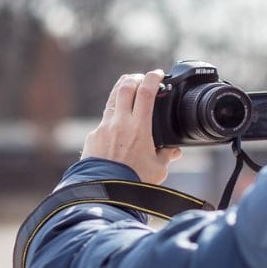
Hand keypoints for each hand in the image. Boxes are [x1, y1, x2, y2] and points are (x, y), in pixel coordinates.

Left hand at [81, 70, 181, 184]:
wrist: (105, 193)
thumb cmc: (133, 182)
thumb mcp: (157, 170)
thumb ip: (166, 156)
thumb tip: (174, 151)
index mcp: (139, 127)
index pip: (146, 91)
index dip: (153, 77)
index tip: (158, 73)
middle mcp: (119, 123)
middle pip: (125, 86)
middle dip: (135, 78)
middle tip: (142, 79)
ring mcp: (103, 128)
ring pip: (112, 100)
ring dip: (121, 92)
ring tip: (129, 92)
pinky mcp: (92, 137)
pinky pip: (103, 121)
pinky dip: (112, 117)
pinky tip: (117, 126)